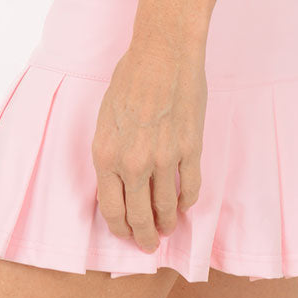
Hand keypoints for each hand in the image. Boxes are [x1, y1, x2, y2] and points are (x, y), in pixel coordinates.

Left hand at [91, 38, 207, 253]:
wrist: (163, 53)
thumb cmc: (130, 79)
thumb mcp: (106, 119)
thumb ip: (112, 154)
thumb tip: (120, 182)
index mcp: (106, 155)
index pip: (112, 210)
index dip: (121, 229)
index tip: (127, 235)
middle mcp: (133, 163)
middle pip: (139, 216)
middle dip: (145, 236)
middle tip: (150, 244)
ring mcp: (164, 158)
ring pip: (167, 207)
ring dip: (168, 222)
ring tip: (169, 226)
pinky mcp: (190, 149)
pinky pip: (190, 187)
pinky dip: (188, 200)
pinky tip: (185, 202)